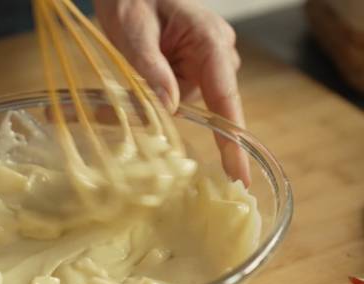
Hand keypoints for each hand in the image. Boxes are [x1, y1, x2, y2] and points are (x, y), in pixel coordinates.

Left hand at [94, 0, 249, 185]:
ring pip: (192, 105)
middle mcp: (218, 57)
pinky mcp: (196, 72)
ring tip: (132, 82)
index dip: (233, 142)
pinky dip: (162, 101)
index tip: (240, 176)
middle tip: (140, 104)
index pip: (226, 100)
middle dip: (176, 115)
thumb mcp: (136, 32)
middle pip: (209, 108)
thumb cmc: (135, 0)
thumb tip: (169, 107)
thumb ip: (152, 70)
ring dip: (162, 106)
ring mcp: (208, 66)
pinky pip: (183, 98)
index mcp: (211, 43)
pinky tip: (142, 87)